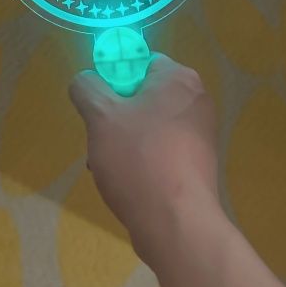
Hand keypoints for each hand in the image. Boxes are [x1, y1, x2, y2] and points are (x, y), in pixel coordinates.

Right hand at [69, 53, 218, 264]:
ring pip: (148, 125)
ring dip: (123, 140)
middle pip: (142, 94)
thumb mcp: (101, 116)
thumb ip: (87, 88)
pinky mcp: (198, 163)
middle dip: (115, 115)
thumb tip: (85, 81)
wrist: (176, 224)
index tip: (97, 105)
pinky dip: (141, 159)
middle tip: (99, 138)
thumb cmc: (139, 160)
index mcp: (179, 78)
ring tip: (106, 165)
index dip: (112, 78)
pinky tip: (125, 181)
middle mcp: (196, 100)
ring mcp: (200, 134)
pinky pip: (161, 149)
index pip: (139, 62)